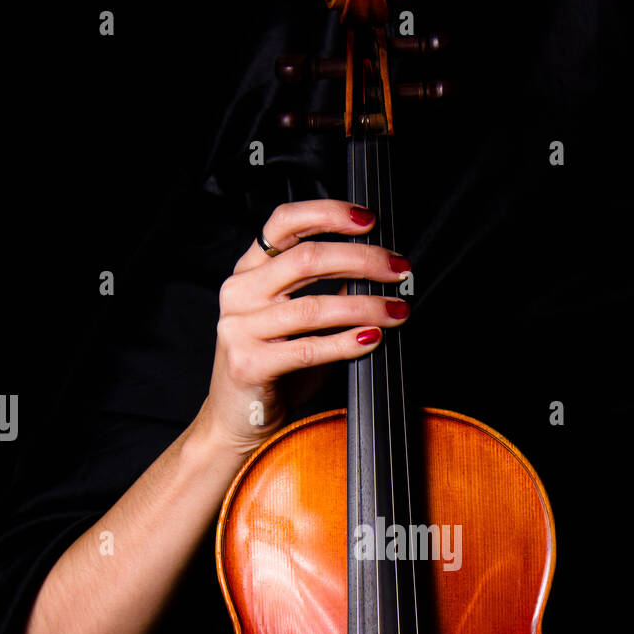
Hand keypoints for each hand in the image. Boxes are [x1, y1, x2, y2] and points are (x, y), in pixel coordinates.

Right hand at [198, 199, 411, 455]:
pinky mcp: (249, 364)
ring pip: (313, 305)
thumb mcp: (298, 321)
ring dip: (365, 305)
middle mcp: (239, 293)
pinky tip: (372, 338)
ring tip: (397, 309)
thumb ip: (326, 291)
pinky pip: (308, 348)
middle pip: (307, 259)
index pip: (284, 223)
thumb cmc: (273, 369)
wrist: (235, 420)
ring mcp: (240, 328)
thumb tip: (375, 269)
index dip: (328, 213)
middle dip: (362, 259)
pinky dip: (346, 342)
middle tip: (398, 269)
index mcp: (248, 271)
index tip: (368, 220)